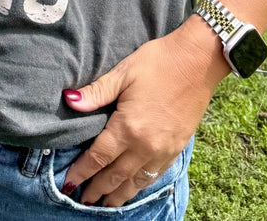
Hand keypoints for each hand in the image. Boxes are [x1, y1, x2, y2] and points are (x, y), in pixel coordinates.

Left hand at [60, 19, 228, 206]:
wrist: (197, 62)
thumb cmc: (158, 62)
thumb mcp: (123, 73)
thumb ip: (96, 92)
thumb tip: (69, 100)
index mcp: (128, 127)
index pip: (98, 157)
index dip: (82, 172)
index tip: (69, 183)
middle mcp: (145, 145)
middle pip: (115, 175)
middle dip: (96, 190)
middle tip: (81, 200)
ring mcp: (162, 150)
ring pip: (135, 182)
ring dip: (117, 195)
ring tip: (103, 205)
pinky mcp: (175, 149)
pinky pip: (153, 176)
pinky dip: (139, 187)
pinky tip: (132, 189)